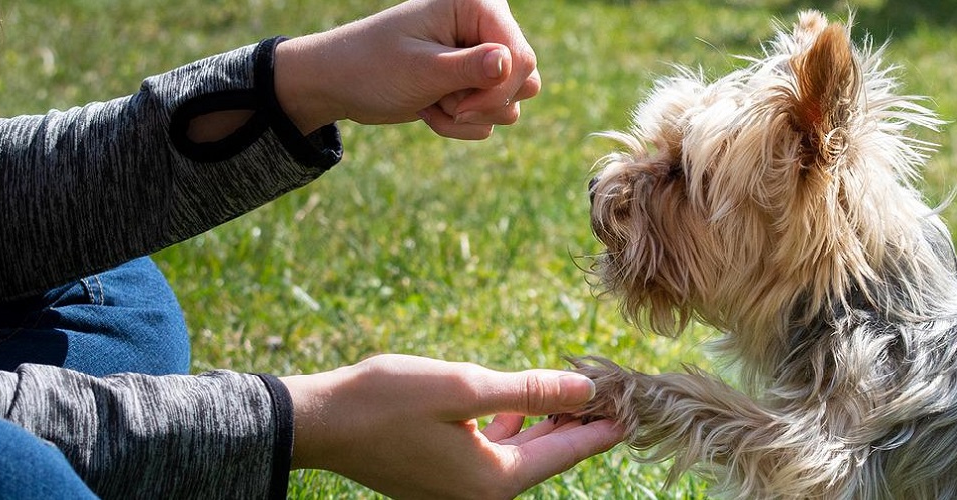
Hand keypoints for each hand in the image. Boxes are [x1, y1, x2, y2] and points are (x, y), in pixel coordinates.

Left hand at [274, 0, 540, 139]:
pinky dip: (461, 123)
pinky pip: (492, 116)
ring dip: (470, 116)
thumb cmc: (372, 67)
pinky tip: (430, 109)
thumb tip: (509, 62)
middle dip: (484, 104)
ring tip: (432, 104)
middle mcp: (484, 26)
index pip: (520, 56)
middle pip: (525, 78)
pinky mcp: (472, 82)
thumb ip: (469, 68)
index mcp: (475, 6)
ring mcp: (480, 55)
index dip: (497, 89)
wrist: (338, 83)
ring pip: (511, 101)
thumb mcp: (420, 70)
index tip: (460, 108)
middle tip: (445, 105)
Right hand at [283, 355, 623, 498]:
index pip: (567, 451)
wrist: (318, 423)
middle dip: (578, 422)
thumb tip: (584, 392)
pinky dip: (512, 429)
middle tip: (613, 391)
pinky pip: (493, 455)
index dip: (604, 426)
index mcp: (494, 480)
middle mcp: (482, 495)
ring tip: (577, 392)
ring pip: (521, 454)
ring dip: (546, 423)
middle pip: (548, 455)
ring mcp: (459, 491)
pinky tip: (520, 407)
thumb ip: (529, 392)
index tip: (638, 407)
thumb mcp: (465, 387)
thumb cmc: (386, 400)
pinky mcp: (440, 479)